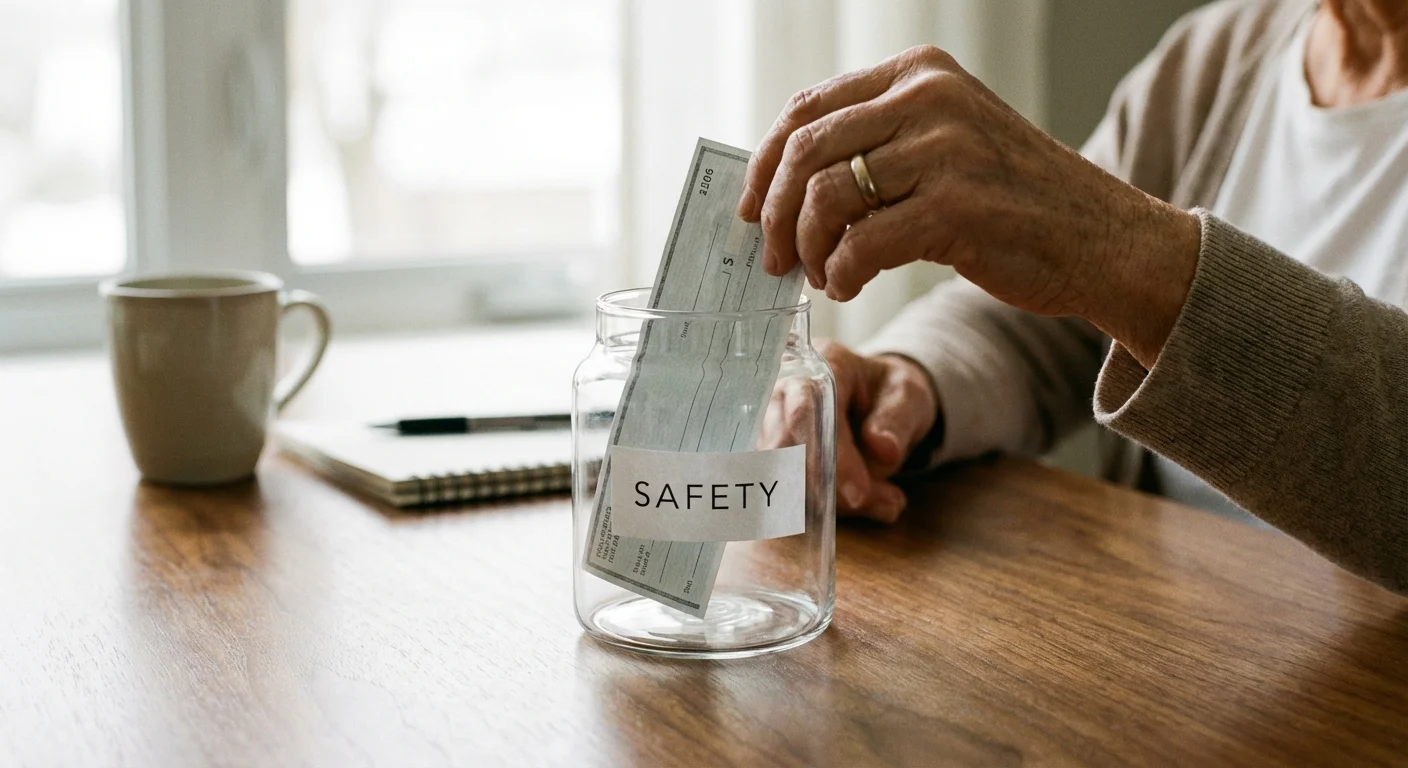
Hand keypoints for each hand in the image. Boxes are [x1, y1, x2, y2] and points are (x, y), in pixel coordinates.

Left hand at [737, 45, 1200, 367]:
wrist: (1104, 241)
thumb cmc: (1016, 202)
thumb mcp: (947, 142)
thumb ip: (878, 144)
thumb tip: (786, 185)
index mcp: (919, 73)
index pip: (807, 108)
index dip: (764, 164)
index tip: (751, 210)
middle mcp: (928, 98)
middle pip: (804, 152)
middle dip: (775, 215)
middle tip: (774, 259)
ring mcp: (943, 150)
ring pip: (825, 198)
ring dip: (809, 250)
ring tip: (823, 276)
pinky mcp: (955, 207)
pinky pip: (860, 245)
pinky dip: (842, 275)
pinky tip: (851, 287)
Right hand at [761, 339, 938, 522]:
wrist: (878, 401)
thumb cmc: (891, 394)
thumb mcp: (910, 399)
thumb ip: (897, 421)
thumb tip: (883, 449)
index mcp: (825, 365)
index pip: (810, 409)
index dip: (831, 456)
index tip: (857, 494)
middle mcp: (787, 387)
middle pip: (785, 443)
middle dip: (823, 484)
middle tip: (865, 504)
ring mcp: (772, 420)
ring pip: (781, 470)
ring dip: (826, 499)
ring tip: (880, 501)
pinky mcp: (771, 451)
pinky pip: (783, 486)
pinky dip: (819, 507)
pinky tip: (857, 506)